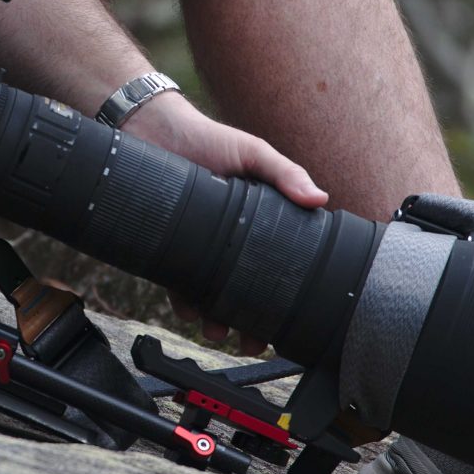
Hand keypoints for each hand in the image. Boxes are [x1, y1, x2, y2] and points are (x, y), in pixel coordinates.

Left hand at [121, 91, 326, 354]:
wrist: (152, 131)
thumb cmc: (207, 139)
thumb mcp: (253, 153)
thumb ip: (284, 173)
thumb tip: (320, 199)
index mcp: (258, 224)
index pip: (276, 265)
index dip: (281, 295)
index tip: (285, 321)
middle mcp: (230, 242)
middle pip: (243, 291)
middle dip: (248, 322)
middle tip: (250, 341)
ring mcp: (200, 248)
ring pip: (211, 296)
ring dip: (215, 319)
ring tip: (216, 330)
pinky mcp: (170, 250)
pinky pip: (178, 286)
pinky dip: (184, 303)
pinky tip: (189, 310)